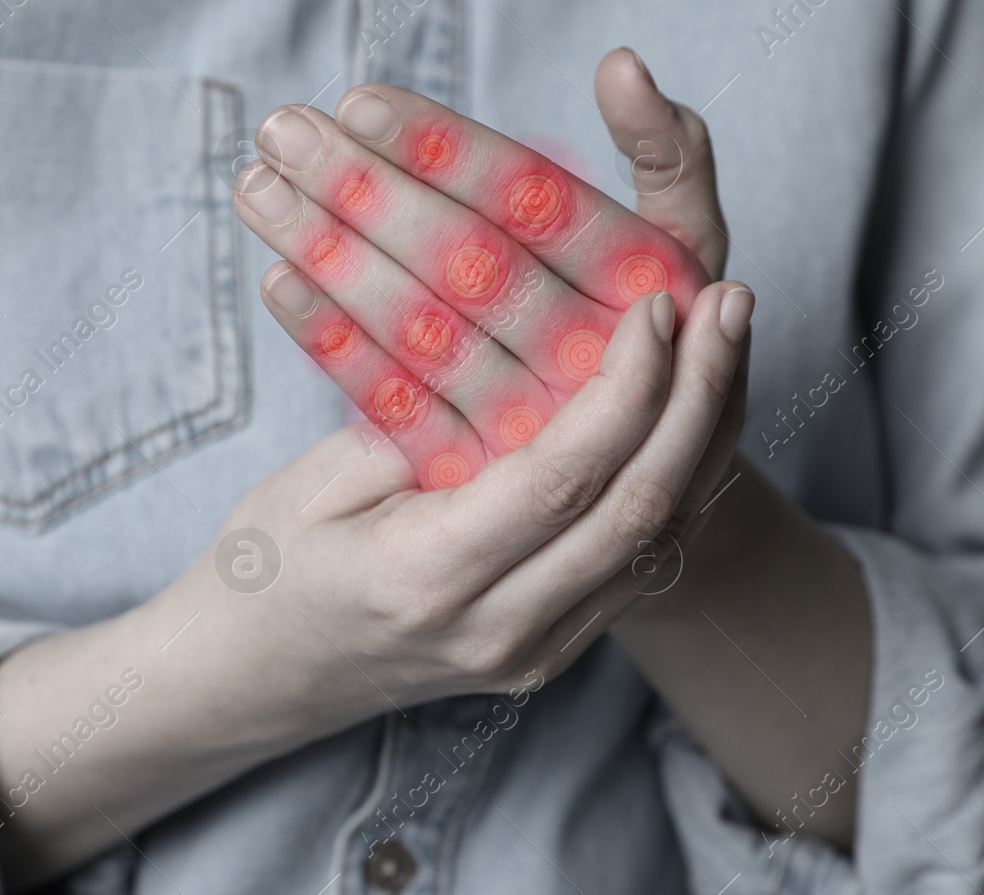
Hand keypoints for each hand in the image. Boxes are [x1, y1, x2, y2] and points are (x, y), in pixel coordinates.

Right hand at [0, 216, 749, 889]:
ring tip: (731, 342)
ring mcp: (532, 654)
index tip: (655, 303)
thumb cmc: (264, 569)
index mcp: (426, 580)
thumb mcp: (313, 482)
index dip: (626, 386)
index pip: (564, 477)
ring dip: (707, 436)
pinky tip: (695, 412)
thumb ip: (419, 426)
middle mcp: (498, 632)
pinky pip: (642, 564)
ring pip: (660, 541)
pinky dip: (680, 482)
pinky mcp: (551, 653)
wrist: (252, 680)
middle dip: (699, 397)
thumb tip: (525, 348)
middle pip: (639, 510)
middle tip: (731, 303)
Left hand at [235, 55, 751, 501]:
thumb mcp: (691, 240)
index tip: (359, 102)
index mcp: (653, 291)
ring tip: (257, 189)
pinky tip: (277, 281)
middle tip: (282, 129)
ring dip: (333, 257)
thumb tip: (619, 65)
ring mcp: (531, 433)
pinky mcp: (477, 477)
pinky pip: (397, 409)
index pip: (540, 208)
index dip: (448, 152)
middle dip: (367, 192)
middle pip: (470, 267)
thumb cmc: (652, 319)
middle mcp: (596, 367)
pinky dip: (334, 345)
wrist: (643, 472)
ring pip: (423, 334)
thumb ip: (670, 154)